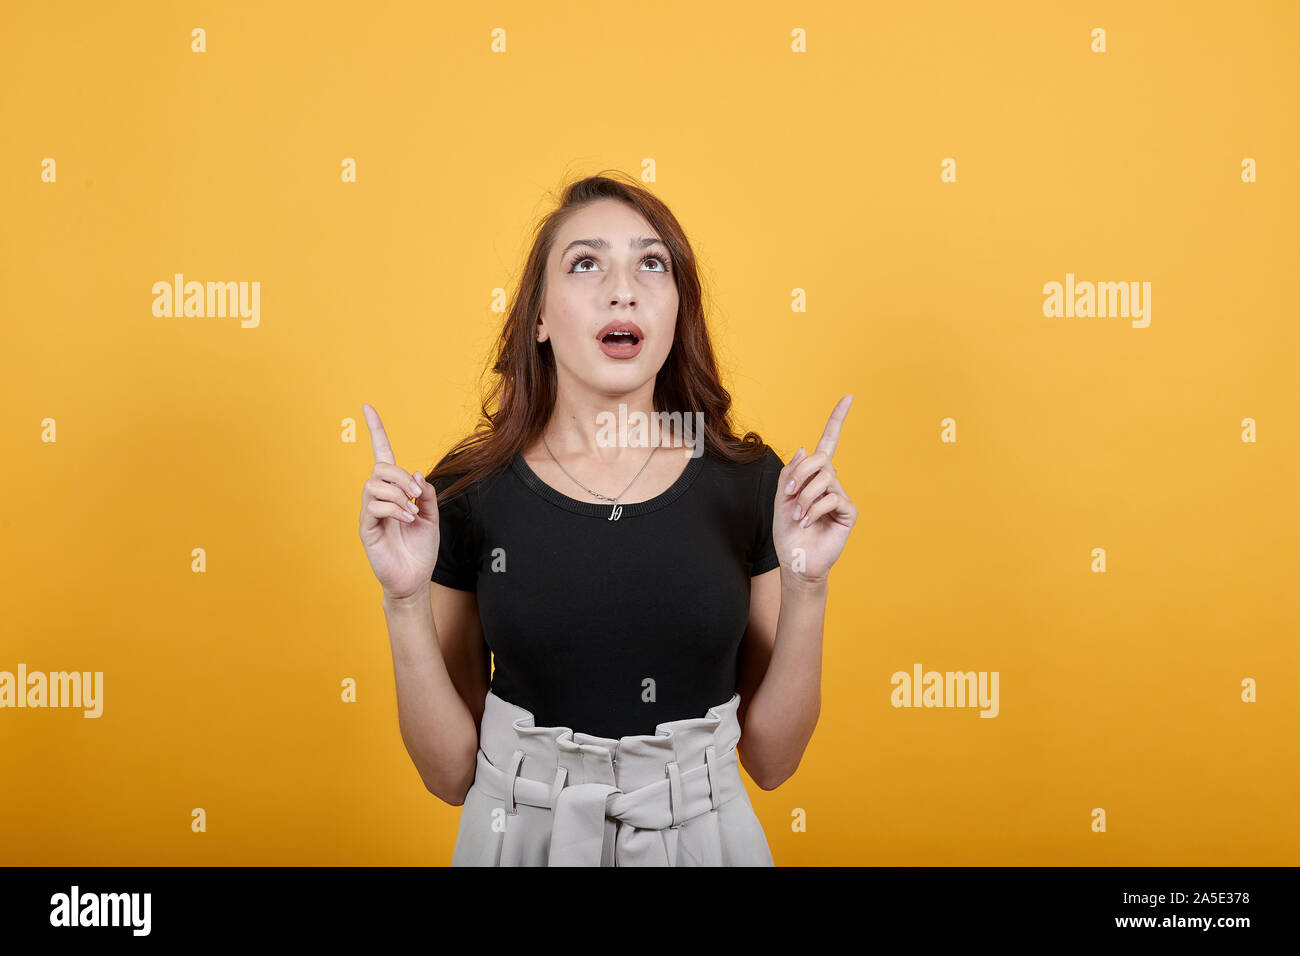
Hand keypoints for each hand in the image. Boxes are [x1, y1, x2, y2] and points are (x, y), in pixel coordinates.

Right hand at [357, 403, 440, 600]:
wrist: (414, 579)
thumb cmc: (420, 549)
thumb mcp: (432, 516)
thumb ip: (426, 494)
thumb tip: (416, 475)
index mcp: (394, 491)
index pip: (382, 455)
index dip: (376, 431)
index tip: (367, 407)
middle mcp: (378, 498)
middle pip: (379, 468)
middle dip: (400, 476)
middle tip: (416, 496)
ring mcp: (370, 512)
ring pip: (374, 485)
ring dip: (398, 495)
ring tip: (412, 513)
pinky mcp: (366, 528)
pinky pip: (374, 506)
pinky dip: (395, 509)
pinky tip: (407, 520)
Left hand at [773, 394, 858, 584]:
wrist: (795, 560)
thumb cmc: (788, 531)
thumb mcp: (781, 497)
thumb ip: (791, 473)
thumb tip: (806, 449)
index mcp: (815, 476)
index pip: (829, 442)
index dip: (837, 420)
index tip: (849, 397)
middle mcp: (831, 482)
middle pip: (822, 459)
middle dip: (801, 474)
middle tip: (790, 495)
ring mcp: (841, 496)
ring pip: (825, 478)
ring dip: (805, 497)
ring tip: (799, 516)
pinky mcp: (848, 512)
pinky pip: (833, 497)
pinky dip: (816, 508)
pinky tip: (809, 522)